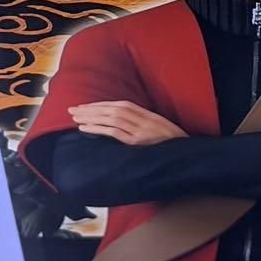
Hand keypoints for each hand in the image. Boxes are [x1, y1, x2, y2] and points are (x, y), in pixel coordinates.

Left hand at [69, 101, 187, 144]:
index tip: (86, 106)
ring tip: (75, 117)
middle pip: (113, 109)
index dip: (102, 105)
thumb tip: (122, 125)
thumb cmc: (173, 146)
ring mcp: (141, 131)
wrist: (187, 155)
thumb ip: (143, 126)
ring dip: (91, 117)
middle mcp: (144, 120)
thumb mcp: (159, 131)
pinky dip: (99, 129)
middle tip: (72, 109)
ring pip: (111, 118)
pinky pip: (115, 133)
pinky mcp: (138, 143)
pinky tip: (85, 128)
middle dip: (91, 108)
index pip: (121, 105)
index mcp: (148, 115)